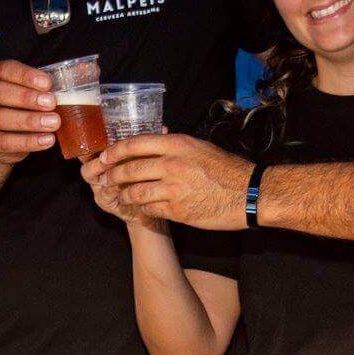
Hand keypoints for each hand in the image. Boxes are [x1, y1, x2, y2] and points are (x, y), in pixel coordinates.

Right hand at [0, 59, 58, 164]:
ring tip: (54, 122)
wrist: (5, 137)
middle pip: (1, 92)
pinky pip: (6, 142)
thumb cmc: (22, 107)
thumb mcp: (31, 91)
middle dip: (27, 97)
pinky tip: (48, 139)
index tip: (47, 83)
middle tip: (51, 103)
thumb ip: (46, 86)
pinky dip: (29, 141)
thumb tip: (78, 78)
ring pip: (2, 118)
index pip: (7, 70)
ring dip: (30, 120)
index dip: (26, 76)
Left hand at [94, 134, 251, 230]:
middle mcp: (172, 164)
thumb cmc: (227, 169)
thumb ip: (174, 147)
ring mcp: (174, 189)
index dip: (114, 151)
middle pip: (130, 170)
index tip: (104, 157)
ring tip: (122, 196)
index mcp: (177, 144)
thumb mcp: (200, 147)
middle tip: (106, 179)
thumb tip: (152, 147)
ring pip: (136, 192)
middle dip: (113, 176)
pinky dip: (142, 208)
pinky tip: (142, 208)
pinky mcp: (178, 210)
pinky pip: (150, 209)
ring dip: (125, 195)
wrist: (249, 194)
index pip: (135, 144)